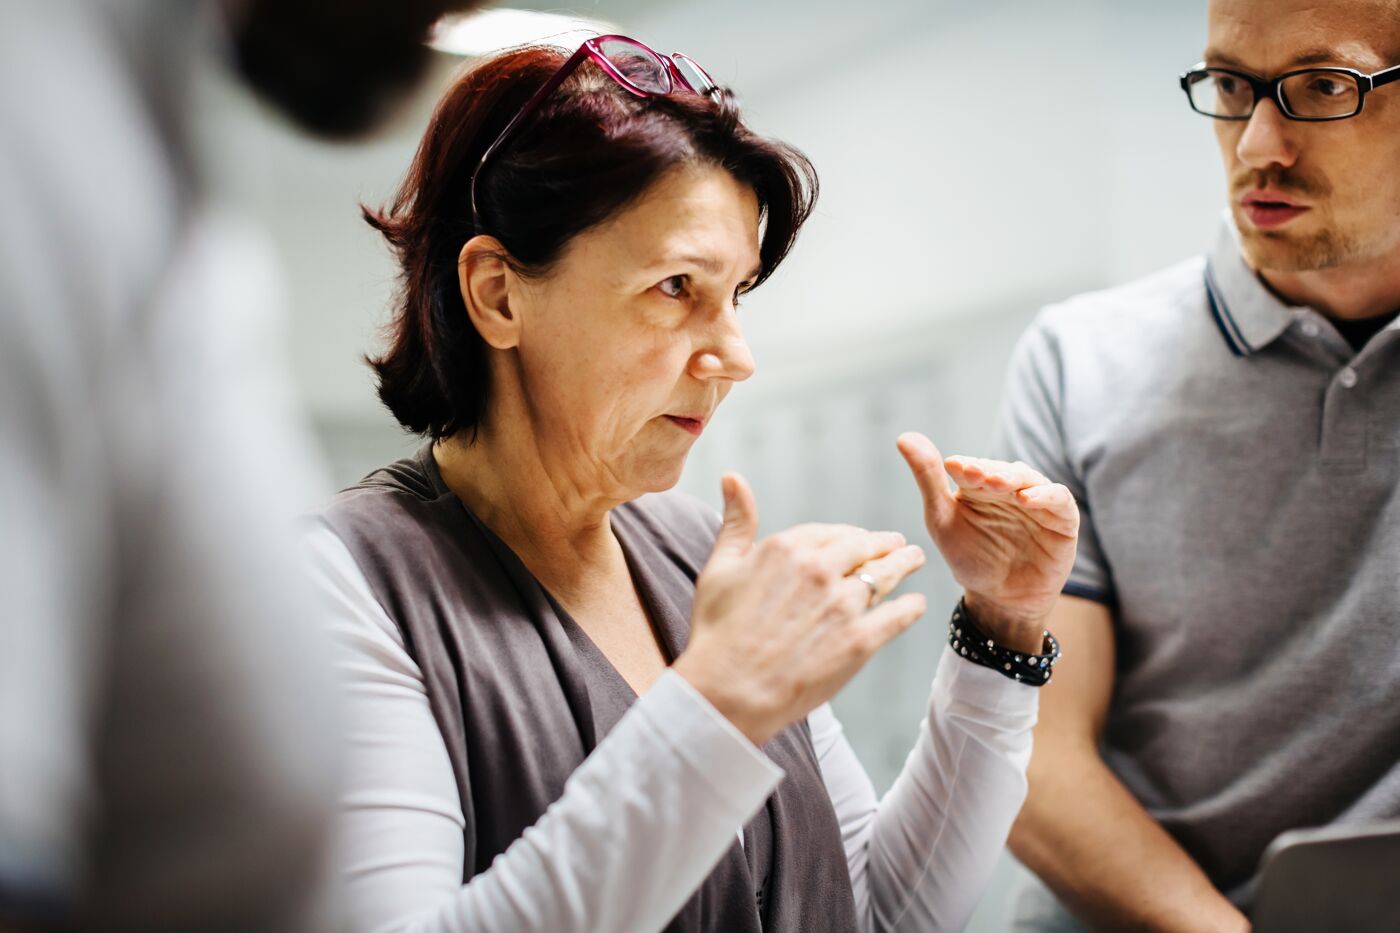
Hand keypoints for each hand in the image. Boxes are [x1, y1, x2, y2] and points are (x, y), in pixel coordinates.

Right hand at [674, 473, 927, 745]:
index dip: (849, 536)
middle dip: (885, 545)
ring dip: (904, 565)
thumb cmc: (717, 632)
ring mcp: (843, 605)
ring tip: (915, 561)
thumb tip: (731, 477)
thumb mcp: (720, 568)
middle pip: (865, 548)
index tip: (859, 539)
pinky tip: (916, 604)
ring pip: (886, 575)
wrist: (728, 691)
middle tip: (899, 546)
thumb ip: (736, 522)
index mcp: (787, 548)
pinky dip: (910, 607)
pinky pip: (898, 615)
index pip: (832, 532)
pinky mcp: (860, 641)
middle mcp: (820, 569)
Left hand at [897, 432, 1077, 653]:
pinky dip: (1045, 495)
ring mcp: (1038, 501)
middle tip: (974, 474)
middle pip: (1001, 470)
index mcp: (980, 485)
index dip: (965, 466)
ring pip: (1029, 479)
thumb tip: (904, 437)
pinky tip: (1026, 499)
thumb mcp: (942, 519)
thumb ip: (927, 479)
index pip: (973, 467)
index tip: (952, 467)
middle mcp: (1010, 487)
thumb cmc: (970, 558)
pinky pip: (1059, 498)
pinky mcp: (1063, 518)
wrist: (1000, 599)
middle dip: (988, 471)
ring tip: (997, 483)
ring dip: (1013, 478)